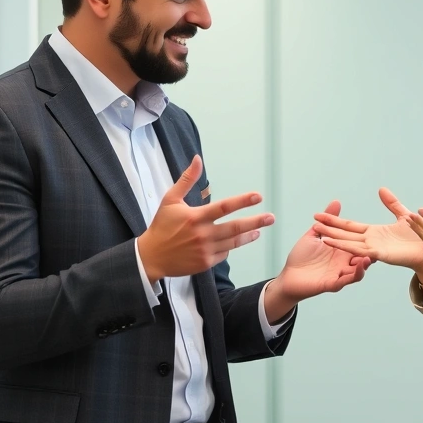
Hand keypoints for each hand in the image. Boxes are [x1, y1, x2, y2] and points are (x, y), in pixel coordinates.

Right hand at [137, 155, 273, 280]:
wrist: (151, 257)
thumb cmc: (162, 225)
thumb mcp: (170, 200)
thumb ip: (186, 179)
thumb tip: (197, 159)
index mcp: (195, 217)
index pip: (224, 207)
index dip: (243, 201)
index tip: (258, 196)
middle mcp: (203, 234)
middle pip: (235, 227)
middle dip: (256, 222)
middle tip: (271, 218)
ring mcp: (205, 250)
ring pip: (234, 242)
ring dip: (249, 235)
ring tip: (259, 230)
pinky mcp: (205, 263)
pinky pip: (224, 253)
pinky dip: (230, 246)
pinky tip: (234, 241)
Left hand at [270, 200, 372, 306]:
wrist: (288, 275)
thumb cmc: (301, 256)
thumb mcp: (315, 234)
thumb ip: (328, 220)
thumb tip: (336, 202)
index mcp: (342, 251)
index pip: (357, 244)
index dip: (368, 239)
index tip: (378, 231)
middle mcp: (344, 263)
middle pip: (362, 258)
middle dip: (371, 253)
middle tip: (379, 245)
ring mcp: (340, 274)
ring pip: (358, 270)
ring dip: (365, 264)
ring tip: (371, 257)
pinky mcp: (333, 283)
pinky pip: (347, 280)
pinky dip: (355, 274)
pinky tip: (359, 267)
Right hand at [311, 187, 422, 279]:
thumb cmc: (418, 237)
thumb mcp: (402, 216)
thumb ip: (391, 204)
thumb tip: (381, 190)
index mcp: (373, 233)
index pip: (349, 225)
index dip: (334, 220)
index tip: (319, 215)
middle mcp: (370, 241)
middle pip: (344, 233)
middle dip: (329, 228)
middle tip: (313, 222)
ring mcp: (373, 249)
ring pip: (348, 243)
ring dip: (334, 238)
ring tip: (319, 233)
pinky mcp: (379, 254)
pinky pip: (359, 250)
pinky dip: (346, 246)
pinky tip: (334, 242)